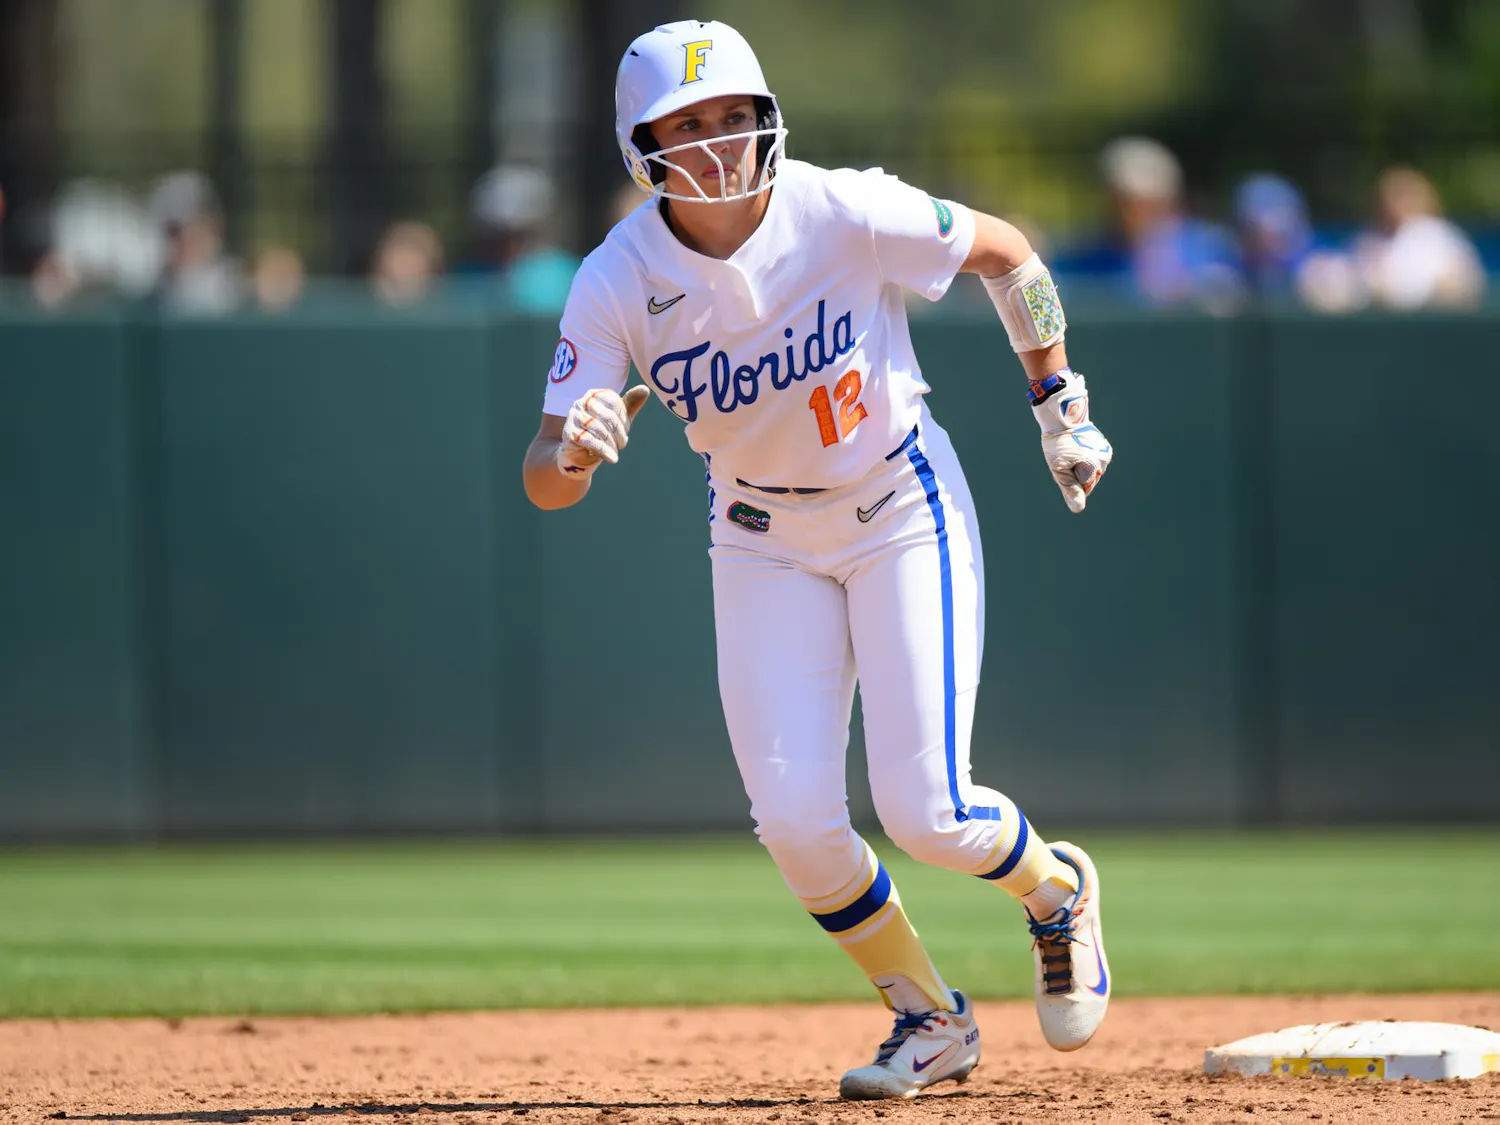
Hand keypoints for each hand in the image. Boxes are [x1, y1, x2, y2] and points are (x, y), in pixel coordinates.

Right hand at [556, 385, 651, 476]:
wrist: (581, 455)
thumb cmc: (603, 433)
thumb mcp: (620, 419)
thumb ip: (631, 404)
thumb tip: (645, 389)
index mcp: (595, 394)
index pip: (615, 404)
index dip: (623, 420)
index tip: (625, 431)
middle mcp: (582, 402)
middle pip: (608, 417)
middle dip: (619, 434)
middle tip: (622, 445)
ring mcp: (574, 417)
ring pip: (599, 429)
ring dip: (611, 443)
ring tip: (615, 452)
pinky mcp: (569, 433)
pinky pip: (589, 440)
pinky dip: (603, 450)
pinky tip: (611, 458)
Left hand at [1029, 370, 1111, 512]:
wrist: (1063, 416)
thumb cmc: (1057, 443)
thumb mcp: (1058, 468)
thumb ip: (1070, 490)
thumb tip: (1078, 509)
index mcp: (1094, 467)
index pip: (1083, 489)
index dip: (1070, 479)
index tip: (1064, 464)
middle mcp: (1104, 460)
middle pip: (1089, 480)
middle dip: (1076, 473)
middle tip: (1065, 457)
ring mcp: (1105, 452)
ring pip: (1092, 470)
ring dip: (1081, 464)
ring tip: (1071, 450)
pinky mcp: (1104, 446)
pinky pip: (1094, 460)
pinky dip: (1085, 457)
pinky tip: (1077, 447)